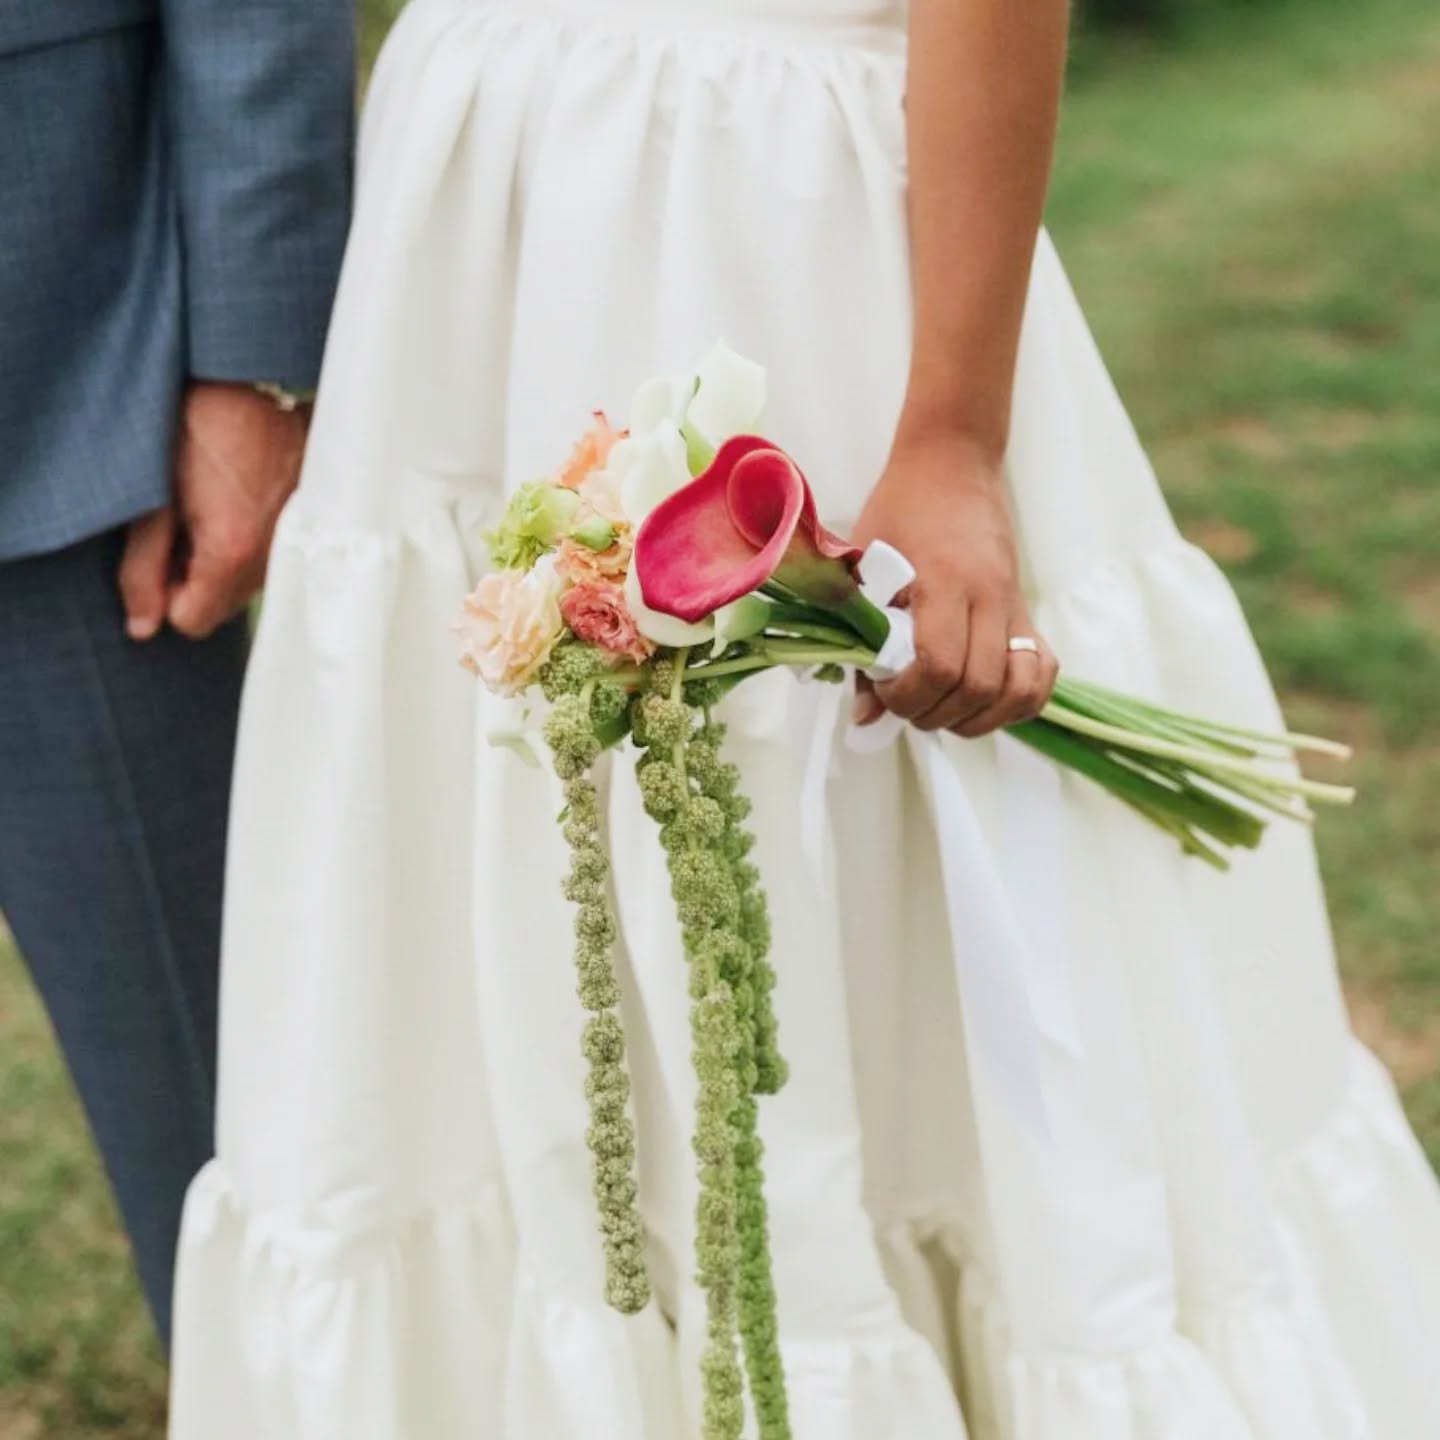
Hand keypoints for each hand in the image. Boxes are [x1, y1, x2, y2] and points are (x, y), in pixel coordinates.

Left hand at [119, 382, 307, 640]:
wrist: (244, 375)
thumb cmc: (190, 428)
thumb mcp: (150, 501)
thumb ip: (141, 570)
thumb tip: (140, 626)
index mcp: (229, 552)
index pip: (191, 621)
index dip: (165, 591)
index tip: (160, 549)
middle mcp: (272, 555)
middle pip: (222, 605)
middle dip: (195, 577)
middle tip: (182, 521)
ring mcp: (296, 538)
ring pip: (247, 581)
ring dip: (224, 556)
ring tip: (212, 501)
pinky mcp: (310, 518)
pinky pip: (272, 554)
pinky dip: (251, 537)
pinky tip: (240, 495)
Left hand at [851, 426, 1058, 737]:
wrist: (952, 464)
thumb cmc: (900, 510)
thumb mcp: (864, 567)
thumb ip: (862, 642)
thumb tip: (865, 715)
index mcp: (944, 579)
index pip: (939, 664)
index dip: (908, 696)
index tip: (884, 690)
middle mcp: (989, 596)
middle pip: (979, 686)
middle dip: (935, 713)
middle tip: (906, 702)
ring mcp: (1015, 606)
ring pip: (1018, 691)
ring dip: (978, 718)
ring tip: (943, 708)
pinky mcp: (1028, 613)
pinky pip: (1042, 675)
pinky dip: (1016, 702)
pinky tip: (980, 700)